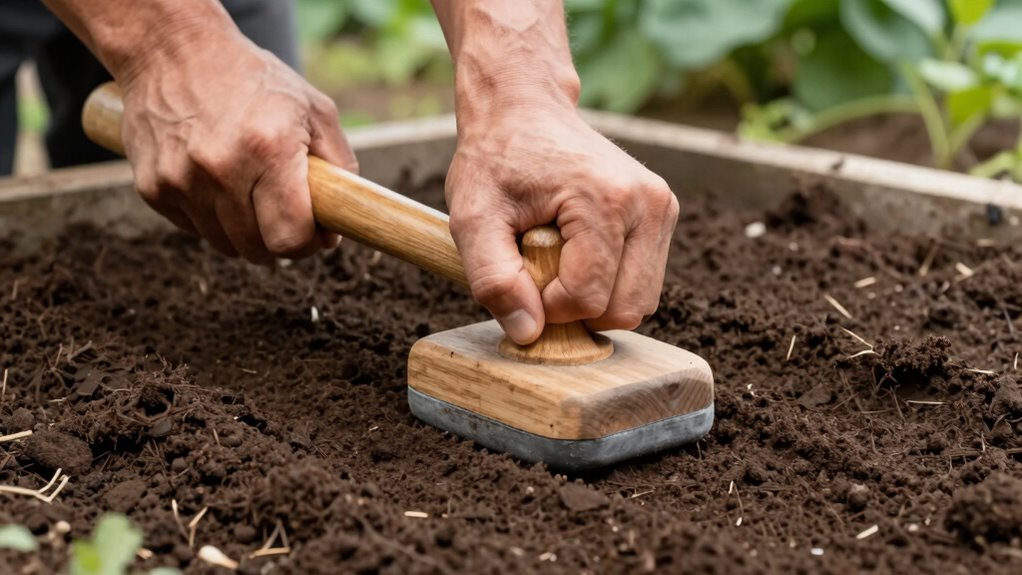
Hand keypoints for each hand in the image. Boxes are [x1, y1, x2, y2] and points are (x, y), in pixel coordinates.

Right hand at [119, 30, 356, 262]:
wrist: (172, 50)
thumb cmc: (252, 80)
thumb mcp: (314, 109)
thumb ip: (341, 165)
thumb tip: (342, 217)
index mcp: (269, 149)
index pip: (291, 237)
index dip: (308, 243)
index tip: (314, 232)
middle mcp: (220, 169)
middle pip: (259, 249)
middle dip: (280, 241)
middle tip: (285, 214)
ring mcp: (181, 181)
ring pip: (225, 245)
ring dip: (245, 232)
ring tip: (251, 192)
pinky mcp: (153, 188)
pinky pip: (194, 230)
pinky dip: (212, 218)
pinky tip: (217, 183)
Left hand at [446, 106, 679, 343]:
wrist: (523, 108)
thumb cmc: (496, 158)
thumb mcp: (473, 218)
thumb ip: (494, 279)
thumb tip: (529, 334)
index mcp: (607, 200)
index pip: (587, 299)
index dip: (547, 306)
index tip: (519, 273)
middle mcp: (649, 203)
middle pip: (625, 309)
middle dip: (576, 307)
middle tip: (540, 269)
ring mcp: (663, 208)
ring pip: (639, 301)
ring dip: (594, 296)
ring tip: (559, 256)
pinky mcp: (663, 214)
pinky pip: (641, 281)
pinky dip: (609, 282)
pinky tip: (578, 250)